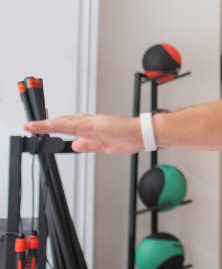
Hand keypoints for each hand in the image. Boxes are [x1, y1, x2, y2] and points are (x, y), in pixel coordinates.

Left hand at [25, 114, 142, 154]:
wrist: (144, 134)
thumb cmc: (131, 138)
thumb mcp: (105, 146)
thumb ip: (89, 145)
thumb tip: (75, 144)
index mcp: (92, 129)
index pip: (69, 126)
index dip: (54, 127)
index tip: (41, 129)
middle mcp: (91, 123)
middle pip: (64, 122)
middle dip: (46, 125)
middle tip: (30, 125)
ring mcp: (93, 123)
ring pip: (66, 122)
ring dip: (49, 123)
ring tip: (33, 125)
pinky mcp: (96, 124)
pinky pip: (74, 124)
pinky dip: (61, 124)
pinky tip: (50, 125)